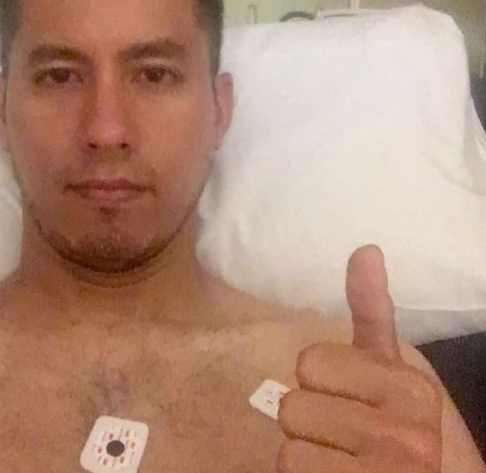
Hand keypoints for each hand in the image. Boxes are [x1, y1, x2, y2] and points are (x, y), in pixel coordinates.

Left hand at [277, 245, 442, 472]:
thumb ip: (372, 312)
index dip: (319, 383)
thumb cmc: (390, 428)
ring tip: (339, 462)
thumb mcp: (386, 371)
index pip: (309, 362)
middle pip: (293, 404)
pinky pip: (291, 469)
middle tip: (342, 439)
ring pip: (289, 445)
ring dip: (304, 456)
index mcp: (409, 385)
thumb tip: (366, 248)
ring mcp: (390, 471)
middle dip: (309, 422)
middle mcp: (407, 430)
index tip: (350, 401)